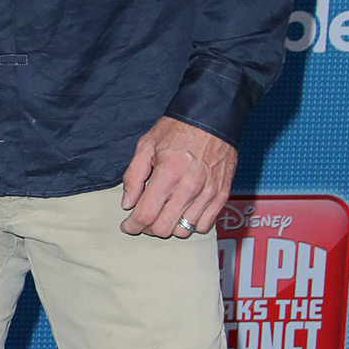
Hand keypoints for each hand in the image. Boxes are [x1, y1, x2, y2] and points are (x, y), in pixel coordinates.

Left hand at [120, 116, 237, 237]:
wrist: (212, 117)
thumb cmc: (178, 129)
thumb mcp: (146, 145)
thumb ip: (133, 176)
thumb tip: (127, 203)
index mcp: (168, 174)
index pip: (145, 215)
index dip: (132, 225)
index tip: (127, 226)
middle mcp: (189, 187)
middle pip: (163, 228)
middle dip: (148, 228)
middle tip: (143, 219)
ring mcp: (207, 193)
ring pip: (183, 230)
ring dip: (169, 227)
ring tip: (163, 213)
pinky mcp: (221, 195)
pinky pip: (204, 225)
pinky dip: (190, 225)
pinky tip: (182, 213)